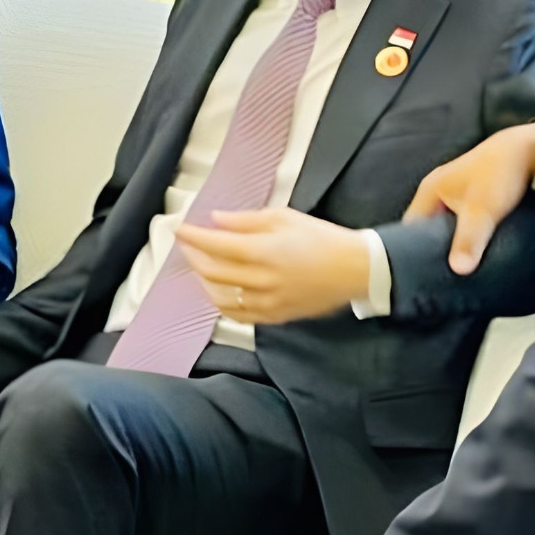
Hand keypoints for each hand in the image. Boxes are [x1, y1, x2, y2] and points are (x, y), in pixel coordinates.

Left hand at [173, 206, 369, 325]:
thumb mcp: (285, 217)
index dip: (193, 237)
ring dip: (204, 282)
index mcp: (263, 251)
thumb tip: (217, 219)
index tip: (180, 229)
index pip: (215, 245)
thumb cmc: (322, 238)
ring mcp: (267, 302)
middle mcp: (261, 280)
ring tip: (201, 268)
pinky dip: (223, 304)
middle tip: (188, 246)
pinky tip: (219, 293)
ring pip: (221, 298)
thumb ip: (246, 220)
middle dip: (194, 257)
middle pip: (212, 273)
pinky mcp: (275, 317)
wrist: (354, 269)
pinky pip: (239, 316)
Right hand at [408, 122, 534, 275]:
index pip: (411, 227)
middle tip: (445, 269)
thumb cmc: (499, 174)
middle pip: (428, 226)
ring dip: (455, 239)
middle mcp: (439, 189)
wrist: (530, 149)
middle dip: (436, 246)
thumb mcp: (482, 212)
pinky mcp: (474, 194)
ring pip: (448, 223)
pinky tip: (478, 245)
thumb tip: (458, 270)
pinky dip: (468, 231)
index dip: (414, 248)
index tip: (423, 268)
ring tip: (462, 261)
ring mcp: (456, 190)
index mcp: (430, 190)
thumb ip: (468, 241)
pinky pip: (463, 218)